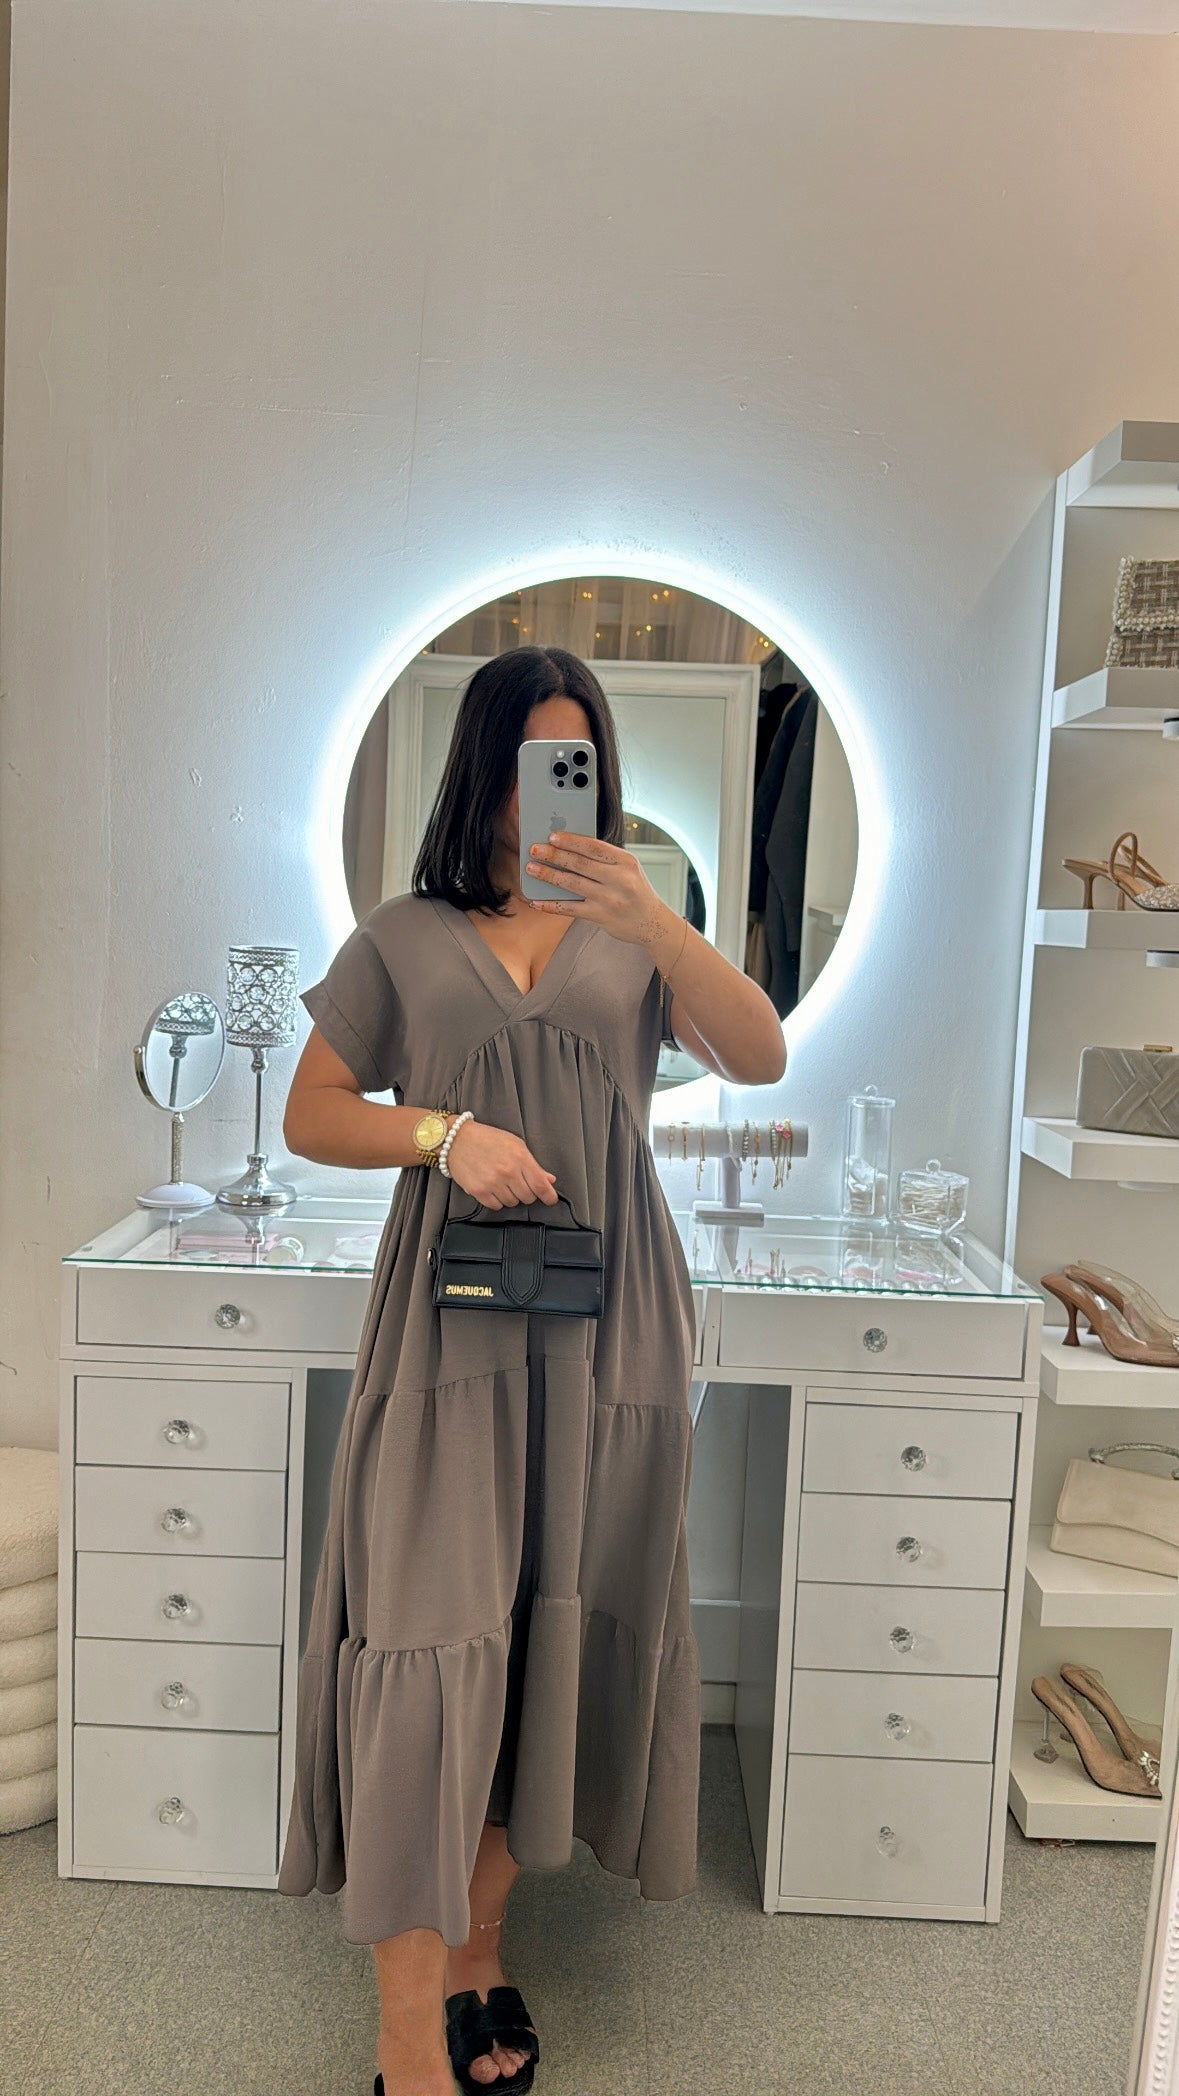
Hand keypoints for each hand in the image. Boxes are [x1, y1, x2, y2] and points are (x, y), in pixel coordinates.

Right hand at [445, 1119, 558, 1207]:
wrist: (457, 1139)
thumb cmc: (487, 1139)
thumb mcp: (515, 1144)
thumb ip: (533, 1164)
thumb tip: (549, 1180)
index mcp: (519, 1158)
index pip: (541, 1185)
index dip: (549, 1196)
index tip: (550, 1199)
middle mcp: (507, 1171)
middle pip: (528, 1197)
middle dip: (527, 1192)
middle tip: (519, 1183)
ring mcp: (492, 1182)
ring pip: (512, 1203)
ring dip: (511, 1196)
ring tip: (502, 1182)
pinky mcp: (478, 1191)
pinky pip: (496, 1206)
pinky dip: (497, 1200)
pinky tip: (493, 1188)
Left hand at [525, 832, 673, 947]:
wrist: (652, 922)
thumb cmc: (635, 890)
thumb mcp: (628, 868)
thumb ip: (604, 859)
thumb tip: (568, 848)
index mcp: (626, 861)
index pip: (594, 847)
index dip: (571, 841)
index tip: (552, 836)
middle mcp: (619, 879)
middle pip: (579, 864)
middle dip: (553, 855)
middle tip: (534, 850)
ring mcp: (609, 899)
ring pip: (572, 884)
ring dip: (548, 875)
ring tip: (531, 869)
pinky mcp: (600, 916)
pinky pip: (570, 908)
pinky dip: (551, 905)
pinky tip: (537, 902)